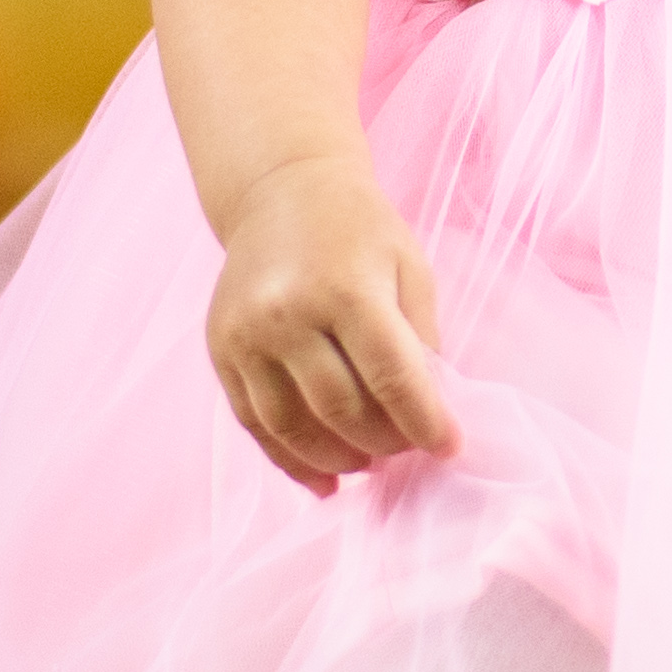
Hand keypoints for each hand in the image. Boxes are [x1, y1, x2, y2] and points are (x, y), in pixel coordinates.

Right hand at [205, 154, 460, 495]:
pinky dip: (290, 460)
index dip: (426, 422)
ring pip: (292, 427)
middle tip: (407, 451)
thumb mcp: (409, 267)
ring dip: (338, 461)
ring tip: (368, 465)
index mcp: (347, 288)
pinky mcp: (221, 349)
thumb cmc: (358, 230)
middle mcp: (289, 313)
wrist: (279, 192)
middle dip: (384, 444)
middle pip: (341, 410)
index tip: (450, 448)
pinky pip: (255, 423)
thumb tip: (430, 411)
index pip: (392, 377)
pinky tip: (324, 479)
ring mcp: (247, 334)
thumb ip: (420, 339)